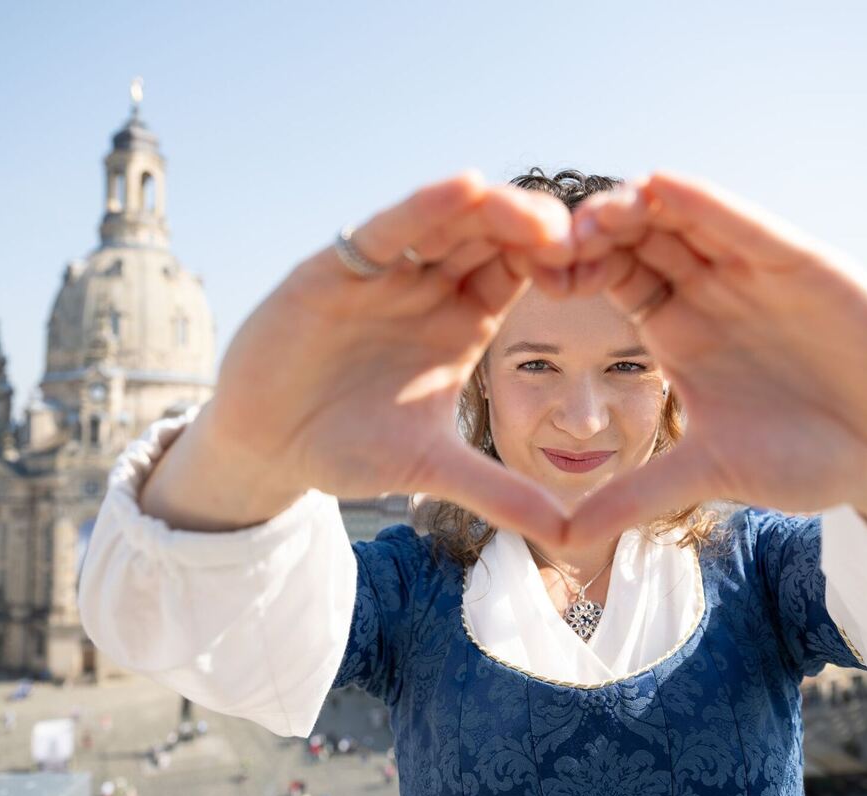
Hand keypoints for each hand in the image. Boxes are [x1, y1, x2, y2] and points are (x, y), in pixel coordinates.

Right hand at [187, 171, 575, 539]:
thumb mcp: (432, 469)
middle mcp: (428, 285)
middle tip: (583, 236)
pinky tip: (466, 188)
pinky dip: (424, 209)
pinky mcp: (335, 269)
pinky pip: (388, 231)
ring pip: (448, 222)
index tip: (598, 271)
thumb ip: (498, 492)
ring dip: (494, 212)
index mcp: (463, 319)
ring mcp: (384, 272)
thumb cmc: (348, 448)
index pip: (520, 270)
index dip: (558, 264)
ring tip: (538, 215)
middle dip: (537, 229)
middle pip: (493, 236)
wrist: (268, 447)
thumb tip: (569, 537)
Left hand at [563, 172, 866, 541]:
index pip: (610, 278)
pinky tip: (666, 189)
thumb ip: (639, 494)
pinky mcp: (800, 263)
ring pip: (682, 221)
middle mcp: (706, 290)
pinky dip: (706, 205)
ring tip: (593, 215)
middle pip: (636, 239)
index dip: (571, 270)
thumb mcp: (710, 472)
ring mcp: (751, 271)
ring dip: (637, 211)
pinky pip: (744, 226)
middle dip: (592, 232)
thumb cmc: (807, 458)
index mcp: (676, 329)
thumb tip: (562, 536)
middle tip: (546, 239)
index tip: (528, 276)